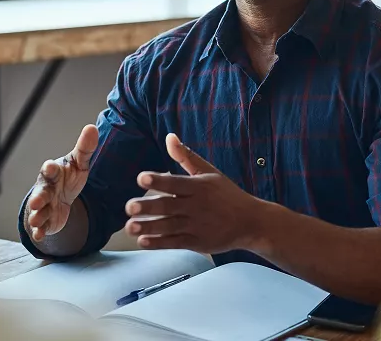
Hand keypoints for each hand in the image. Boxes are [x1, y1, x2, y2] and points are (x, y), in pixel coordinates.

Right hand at [26, 124, 97, 241]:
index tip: (50, 166)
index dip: (50, 168)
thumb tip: (92, 127)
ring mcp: (44, 206)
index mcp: (53, 173)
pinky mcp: (45, 221)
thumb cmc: (68, 177)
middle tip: (37, 201)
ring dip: (37, 215)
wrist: (61, 198)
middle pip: (41, 192)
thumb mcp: (79, 164)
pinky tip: (40, 235)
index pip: (50, 170)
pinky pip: (41, 226)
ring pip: (39, 211)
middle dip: (38, 196)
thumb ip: (85, 148)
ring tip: (37, 219)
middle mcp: (45, 189)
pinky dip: (40, 231)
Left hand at [124, 133, 263, 254]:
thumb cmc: (227, 195)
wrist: (251, 222)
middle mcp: (196, 206)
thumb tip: (169, 137)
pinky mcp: (197, 242)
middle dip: (148, 207)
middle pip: (168, 206)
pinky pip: (175, 243)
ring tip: (130, 227)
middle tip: (129, 206)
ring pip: (169, 226)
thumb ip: (186, 157)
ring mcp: (197, 226)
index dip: (158, 180)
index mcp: (198, 187)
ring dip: (148, 227)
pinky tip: (143, 241)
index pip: (175, 183)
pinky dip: (159, 243)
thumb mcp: (209, 172)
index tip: (142, 178)